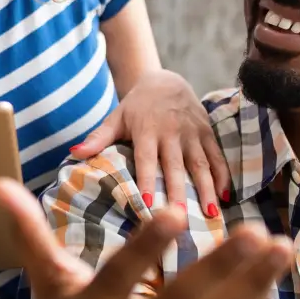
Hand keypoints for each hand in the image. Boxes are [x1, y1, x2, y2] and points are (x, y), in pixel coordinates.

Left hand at [70, 69, 230, 215]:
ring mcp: (192, 133)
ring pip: (200, 164)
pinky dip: (223, 175)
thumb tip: (74, 153)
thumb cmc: (136, 106)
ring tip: (211, 212)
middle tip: (180, 217)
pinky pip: (217, 156)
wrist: (166, 81)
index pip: (146, 159)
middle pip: (175, 166)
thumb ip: (98, 137)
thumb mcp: (116, 118)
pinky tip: (226, 196)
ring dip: (207, 187)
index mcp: (147, 130)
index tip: (146, 203)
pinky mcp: (207, 133)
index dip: (145, 180)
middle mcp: (171, 132)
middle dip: (178, 191)